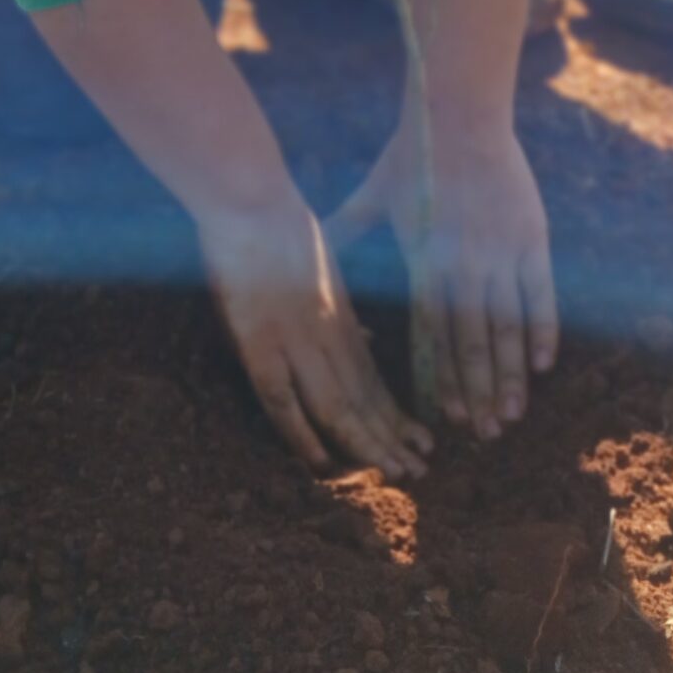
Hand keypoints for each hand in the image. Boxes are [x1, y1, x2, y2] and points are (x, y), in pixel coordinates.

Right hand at [195, 192, 433, 480]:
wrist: (251, 199)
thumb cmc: (278, 224)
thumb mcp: (327, 265)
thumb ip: (344, 308)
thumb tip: (366, 340)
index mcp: (341, 314)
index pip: (373, 376)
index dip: (397, 413)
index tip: (421, 440)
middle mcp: (327, 333)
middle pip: (365, 397)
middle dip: (393, 436)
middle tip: (421, 470)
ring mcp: (295, 341)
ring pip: (338, 405)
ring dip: (367, 443)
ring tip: (396, 473)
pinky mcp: (260, 343)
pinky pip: (284, 400)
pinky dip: (302, 435)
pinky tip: (323, 464)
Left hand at [324, 109, 557, 440]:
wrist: (459, 114)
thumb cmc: (411, 156)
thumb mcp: (373, 196)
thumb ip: (346, 229)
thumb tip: (308, 246)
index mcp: (424, 263)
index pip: (432, 337)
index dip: (441, 380)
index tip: (446, 420)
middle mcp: (462, 267)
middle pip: (471, 344)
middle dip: (478, 394)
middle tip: (486, 435)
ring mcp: (501, 255)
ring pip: (507, 329)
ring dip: (510, 376)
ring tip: (512, 414)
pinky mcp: (531, 239)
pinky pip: (541, 296)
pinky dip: (542, 332)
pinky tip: (542, 366)